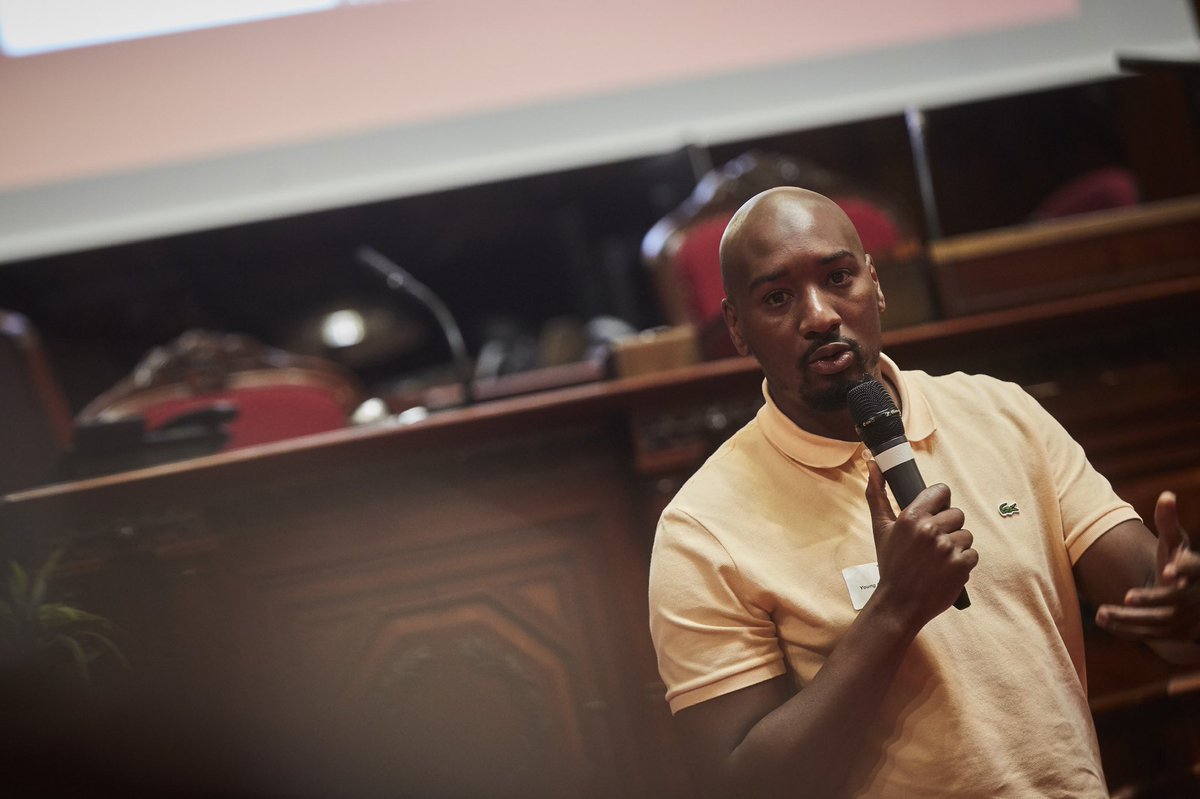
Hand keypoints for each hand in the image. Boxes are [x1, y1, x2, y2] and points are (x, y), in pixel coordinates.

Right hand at [864, 461, 975, 629]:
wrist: (899, 604)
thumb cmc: (890, 564)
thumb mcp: (881, 528)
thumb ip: (877, 494)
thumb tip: (872, 464)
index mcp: (911, 517)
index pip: (941, 492)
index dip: (940, 502)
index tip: (934, 514)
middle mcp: (930, 530)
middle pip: (957, 514)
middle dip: (948, 527)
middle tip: (932, 544)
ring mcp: (947, 548)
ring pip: (966, 535)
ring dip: (956, 546)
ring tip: (938, 560)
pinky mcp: (961, 565)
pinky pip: (972, 554)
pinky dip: (962, 563)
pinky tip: (945, 571)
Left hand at [1096, 492, 1199, 642]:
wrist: (1190, 594)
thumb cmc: (1177, 561)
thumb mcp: (1176, 542)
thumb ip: (1168, 521)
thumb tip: (1166, 495)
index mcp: (1197, 572)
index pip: (1195, 570)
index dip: (1183, 570)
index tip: (1166, 571)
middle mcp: (1194, 596)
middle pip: (1175, 602)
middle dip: (1151, 599)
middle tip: (1126, 596)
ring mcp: (1186, 618)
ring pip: (1159, 622)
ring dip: (1129, 619)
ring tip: (1100, 612)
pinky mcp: (1173, 633)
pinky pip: (1149, 634)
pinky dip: (1126, 630)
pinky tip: (1102, 620)